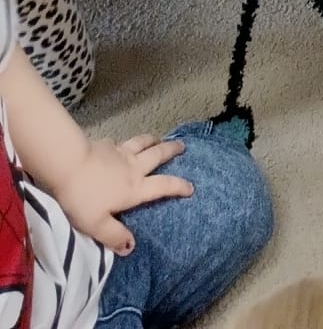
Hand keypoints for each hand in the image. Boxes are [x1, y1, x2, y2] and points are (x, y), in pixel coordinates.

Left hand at [55, 134, 190, 252]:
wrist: (67, 165)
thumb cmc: (83, 198)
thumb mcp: (97, 225)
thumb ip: (114, 236)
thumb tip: (132, 247)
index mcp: (134, 188)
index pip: (163, 186)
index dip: (179, 186)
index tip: (191, 187)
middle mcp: (133, 167)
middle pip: (157, 155)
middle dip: (172, 151)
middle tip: (182, 146)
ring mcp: (120, 152)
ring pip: (143, 143)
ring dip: (153, 140)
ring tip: (159, 138)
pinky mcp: (106, 144)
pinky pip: (121, 142)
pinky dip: (127, 142)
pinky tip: (122, 144)